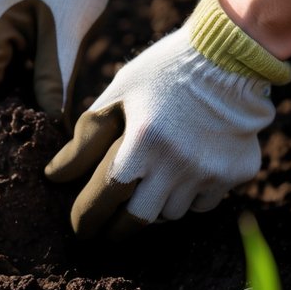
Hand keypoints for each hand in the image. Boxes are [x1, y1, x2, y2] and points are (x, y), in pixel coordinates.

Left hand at [45, 0, 290, 237]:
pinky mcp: (236, 174)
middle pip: (138, 218)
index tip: (77, 227)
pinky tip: (182, 173)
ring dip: (153, 207)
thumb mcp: (118, 93)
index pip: (105, 196)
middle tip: (103, 231)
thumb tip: (54, 176)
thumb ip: (86, 137)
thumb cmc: (163, 72)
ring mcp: (210, 172)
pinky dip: (187, 197)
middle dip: (115, 229)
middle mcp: (178, 163)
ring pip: (172, 213)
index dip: (86, 216)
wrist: (229, 59)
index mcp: (142, 140)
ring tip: (145, 187)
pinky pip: (203, 203)